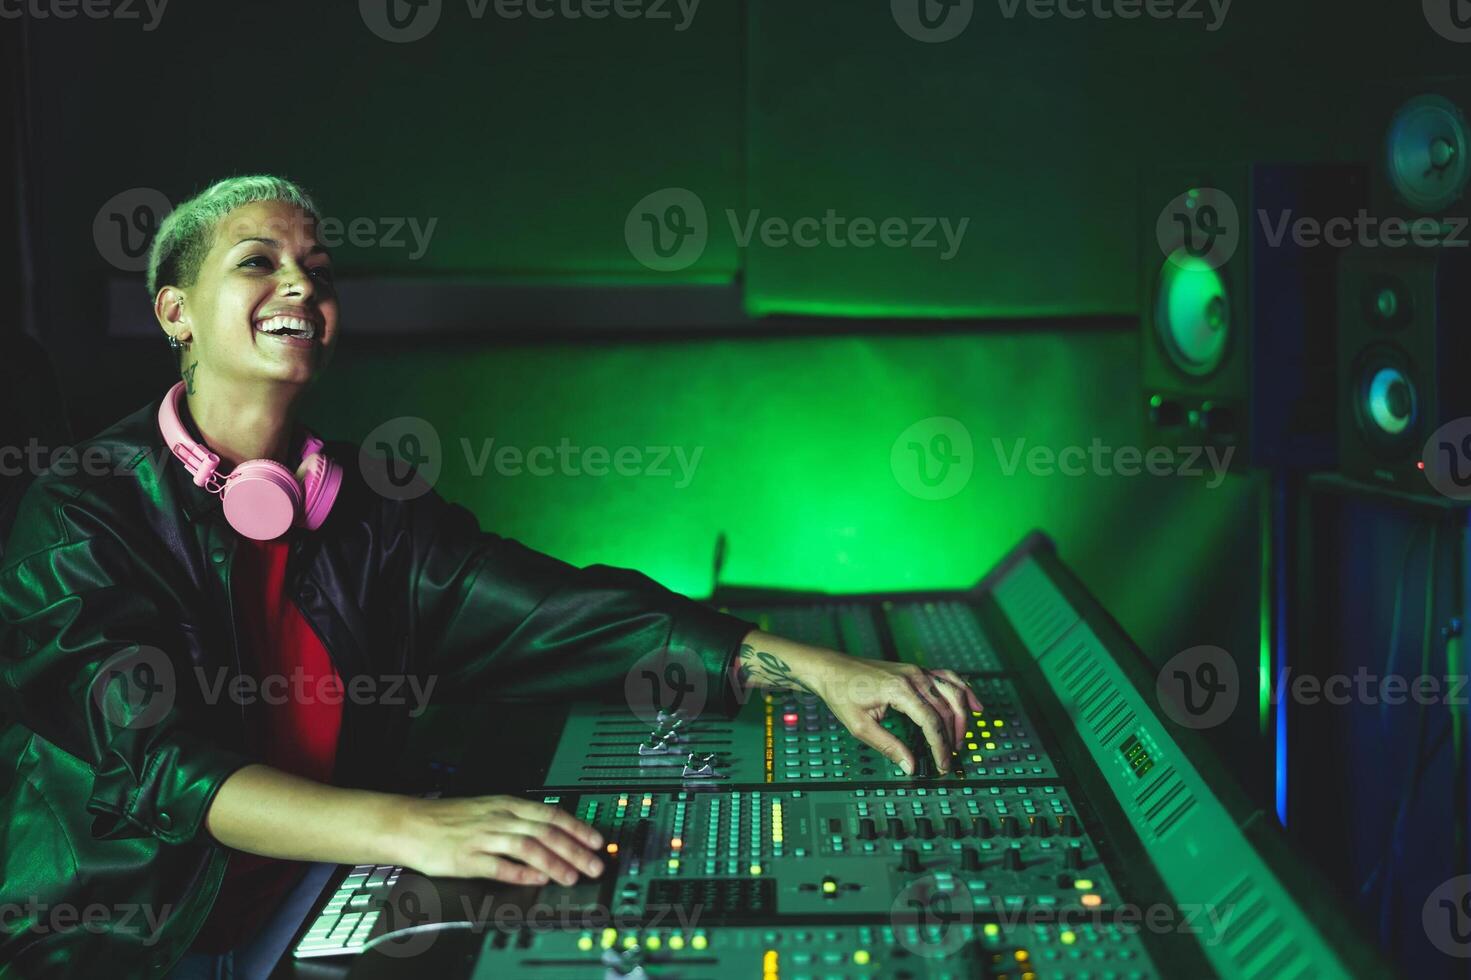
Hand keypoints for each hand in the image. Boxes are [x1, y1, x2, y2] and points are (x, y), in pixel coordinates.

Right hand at [392, 795, 605, 885]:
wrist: (411, 824)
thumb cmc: (450, 819)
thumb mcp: (490, 809)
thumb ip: (519, 820)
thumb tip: (551, 832)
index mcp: (508, 805)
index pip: (552, 814)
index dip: (578, 828)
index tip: (597, 841)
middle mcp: (500, 819)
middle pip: (546, 833)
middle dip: (575, 850)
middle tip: (594, 865)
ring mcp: (484, 838)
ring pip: (528, 847)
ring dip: (554, 863)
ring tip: (572, 877)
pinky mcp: (467, 858)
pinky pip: (499, 866)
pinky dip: (521, 873)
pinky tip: (536, 880)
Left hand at [733, 630, 983, 774]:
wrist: (830, 668)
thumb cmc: (841, 694)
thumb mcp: (860, 727)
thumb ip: (888, 747)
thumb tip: (910, 766)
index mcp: (899, 690)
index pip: (932, 722)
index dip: (940, 747)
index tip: (941, 765)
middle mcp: (913, 677)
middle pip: (947, 709)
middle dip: (952, 737)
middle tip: (948, 758)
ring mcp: (917, 671)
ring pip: (953, 692)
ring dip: (962, 717)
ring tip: (961, 740)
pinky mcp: (916, 671)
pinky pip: (948, 679)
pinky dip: (964, 692)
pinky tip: (974, 706)